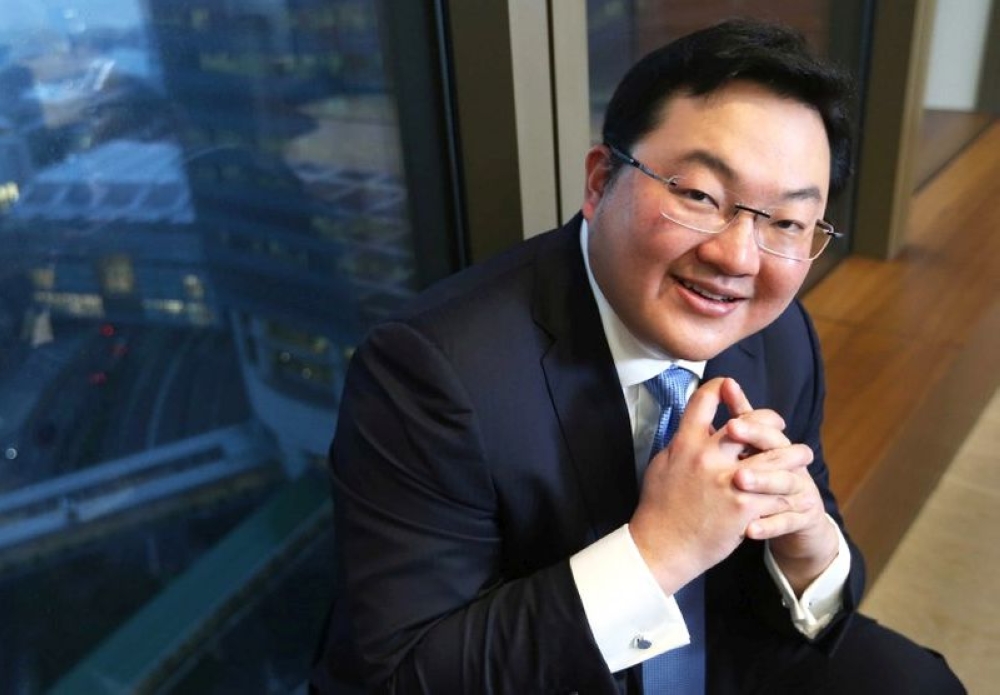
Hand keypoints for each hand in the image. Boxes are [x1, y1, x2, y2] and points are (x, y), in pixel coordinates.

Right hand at [629, 377, 813, 594]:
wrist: (662, 546)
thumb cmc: (659, 507)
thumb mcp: (661, 465)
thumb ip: (681, 443)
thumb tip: (695, 427)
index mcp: (686, 444)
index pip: (704, 400)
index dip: (719, 386)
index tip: (728, 385)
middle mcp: (708, 457)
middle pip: (749, 422)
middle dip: (769, 420)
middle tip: (778, 426)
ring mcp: (728, 481)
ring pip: (775, 457)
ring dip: (793, 455)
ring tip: (802, 455)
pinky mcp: (745, 506)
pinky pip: (777, 494)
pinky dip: (784, 494)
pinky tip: (788, 495)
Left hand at [718, 388, 839, 594]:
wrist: (795, 520)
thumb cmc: (766, 477)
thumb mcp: (753, 448)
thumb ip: (742, 417)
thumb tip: (725, 383)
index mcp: (776, 445)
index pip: (765, 426)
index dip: (749, 421)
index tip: (728, 419)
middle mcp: (792, 463)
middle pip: (778, 448)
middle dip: (756, 441)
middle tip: (731, 435)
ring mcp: (801, 490)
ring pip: (785, 483)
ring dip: (763, 481)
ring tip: (738, 480)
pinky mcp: (803, 518)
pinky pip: (787, 522)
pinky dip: (769, 526)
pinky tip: (749, 530)